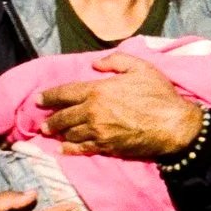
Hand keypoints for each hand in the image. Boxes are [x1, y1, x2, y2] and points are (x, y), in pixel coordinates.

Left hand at [39, 56, 198, 156]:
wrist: (173, 125)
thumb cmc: (159, 94)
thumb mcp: (140, 67)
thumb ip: (116, 61)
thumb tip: (94, 64)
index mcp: (98, 90)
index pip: (65, 93)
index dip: (49, 96)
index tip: (38, 99)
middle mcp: (93, 112)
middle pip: (64, 116)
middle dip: (51, 119)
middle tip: (43, 122)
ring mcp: (98, 131)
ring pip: (70, 133)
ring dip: (60, 133)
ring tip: (54, 133)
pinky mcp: (106, 146)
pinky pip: (82, 148)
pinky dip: (70, 149)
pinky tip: (64, 150)